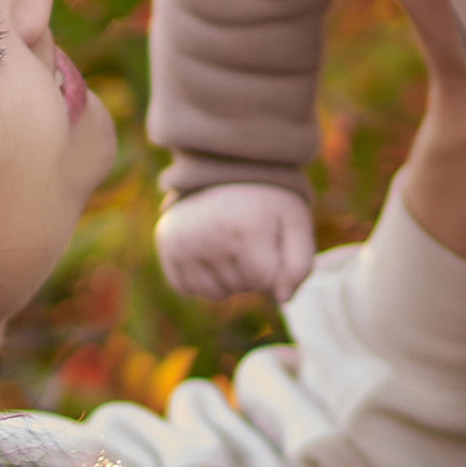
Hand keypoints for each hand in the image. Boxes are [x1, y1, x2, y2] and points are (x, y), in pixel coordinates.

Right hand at [158, 181, 316, 304]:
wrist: (225, 167)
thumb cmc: (267, 200)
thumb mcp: (295, 222)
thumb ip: (299, 264)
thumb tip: (282, 299)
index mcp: (246, 227)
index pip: (262, 281)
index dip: (271, 265)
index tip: (268, 239)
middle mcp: (209, 235)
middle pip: (239, 287)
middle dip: (249, 271)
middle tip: (247, 235)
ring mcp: (183, 241)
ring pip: (213, 294)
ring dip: (227, 278)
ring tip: (229, 243)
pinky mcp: (166, 244)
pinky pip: (186, 288)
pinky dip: (201, 278)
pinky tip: (209, 251)